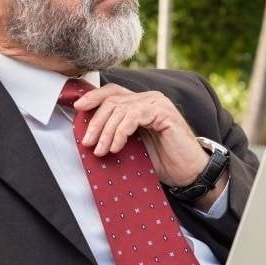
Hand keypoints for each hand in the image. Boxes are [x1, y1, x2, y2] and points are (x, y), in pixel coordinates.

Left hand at [74, 85, 208, 187]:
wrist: (188, 172)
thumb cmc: (162, 160)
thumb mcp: (133, 144)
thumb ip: (117, 133)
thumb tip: (89, 134)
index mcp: (141, 103)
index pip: (113, 92)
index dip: (93, 97)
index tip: (77, 108)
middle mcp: (149, 98)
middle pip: (113, 100)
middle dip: (96, 122)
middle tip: (87, 142)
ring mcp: (157, 104)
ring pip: (120, 108)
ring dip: (106, 131)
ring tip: (101, 150)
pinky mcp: (164, 113)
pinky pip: (134, 116)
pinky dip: (121, 132)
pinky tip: (117, 147)